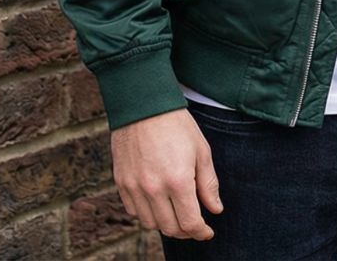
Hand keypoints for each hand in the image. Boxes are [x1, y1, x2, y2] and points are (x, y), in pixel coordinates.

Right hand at [111, 108, 222, 239]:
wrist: (144, 105)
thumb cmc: (177, 124)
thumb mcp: (201, 150)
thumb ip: (208, 183)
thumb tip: (215, 209)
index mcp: (178, 181)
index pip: (190, 223)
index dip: (201, 232)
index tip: (207, 231)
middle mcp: (154, 189)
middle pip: (170, 228)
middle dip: (186, 231)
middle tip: (194, 223)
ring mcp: (134, 187)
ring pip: (150, 224)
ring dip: (165, 223)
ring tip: (176, 212)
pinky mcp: (121, 182)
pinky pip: (134, 211)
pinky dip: (146, 213)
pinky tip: (157, 202)